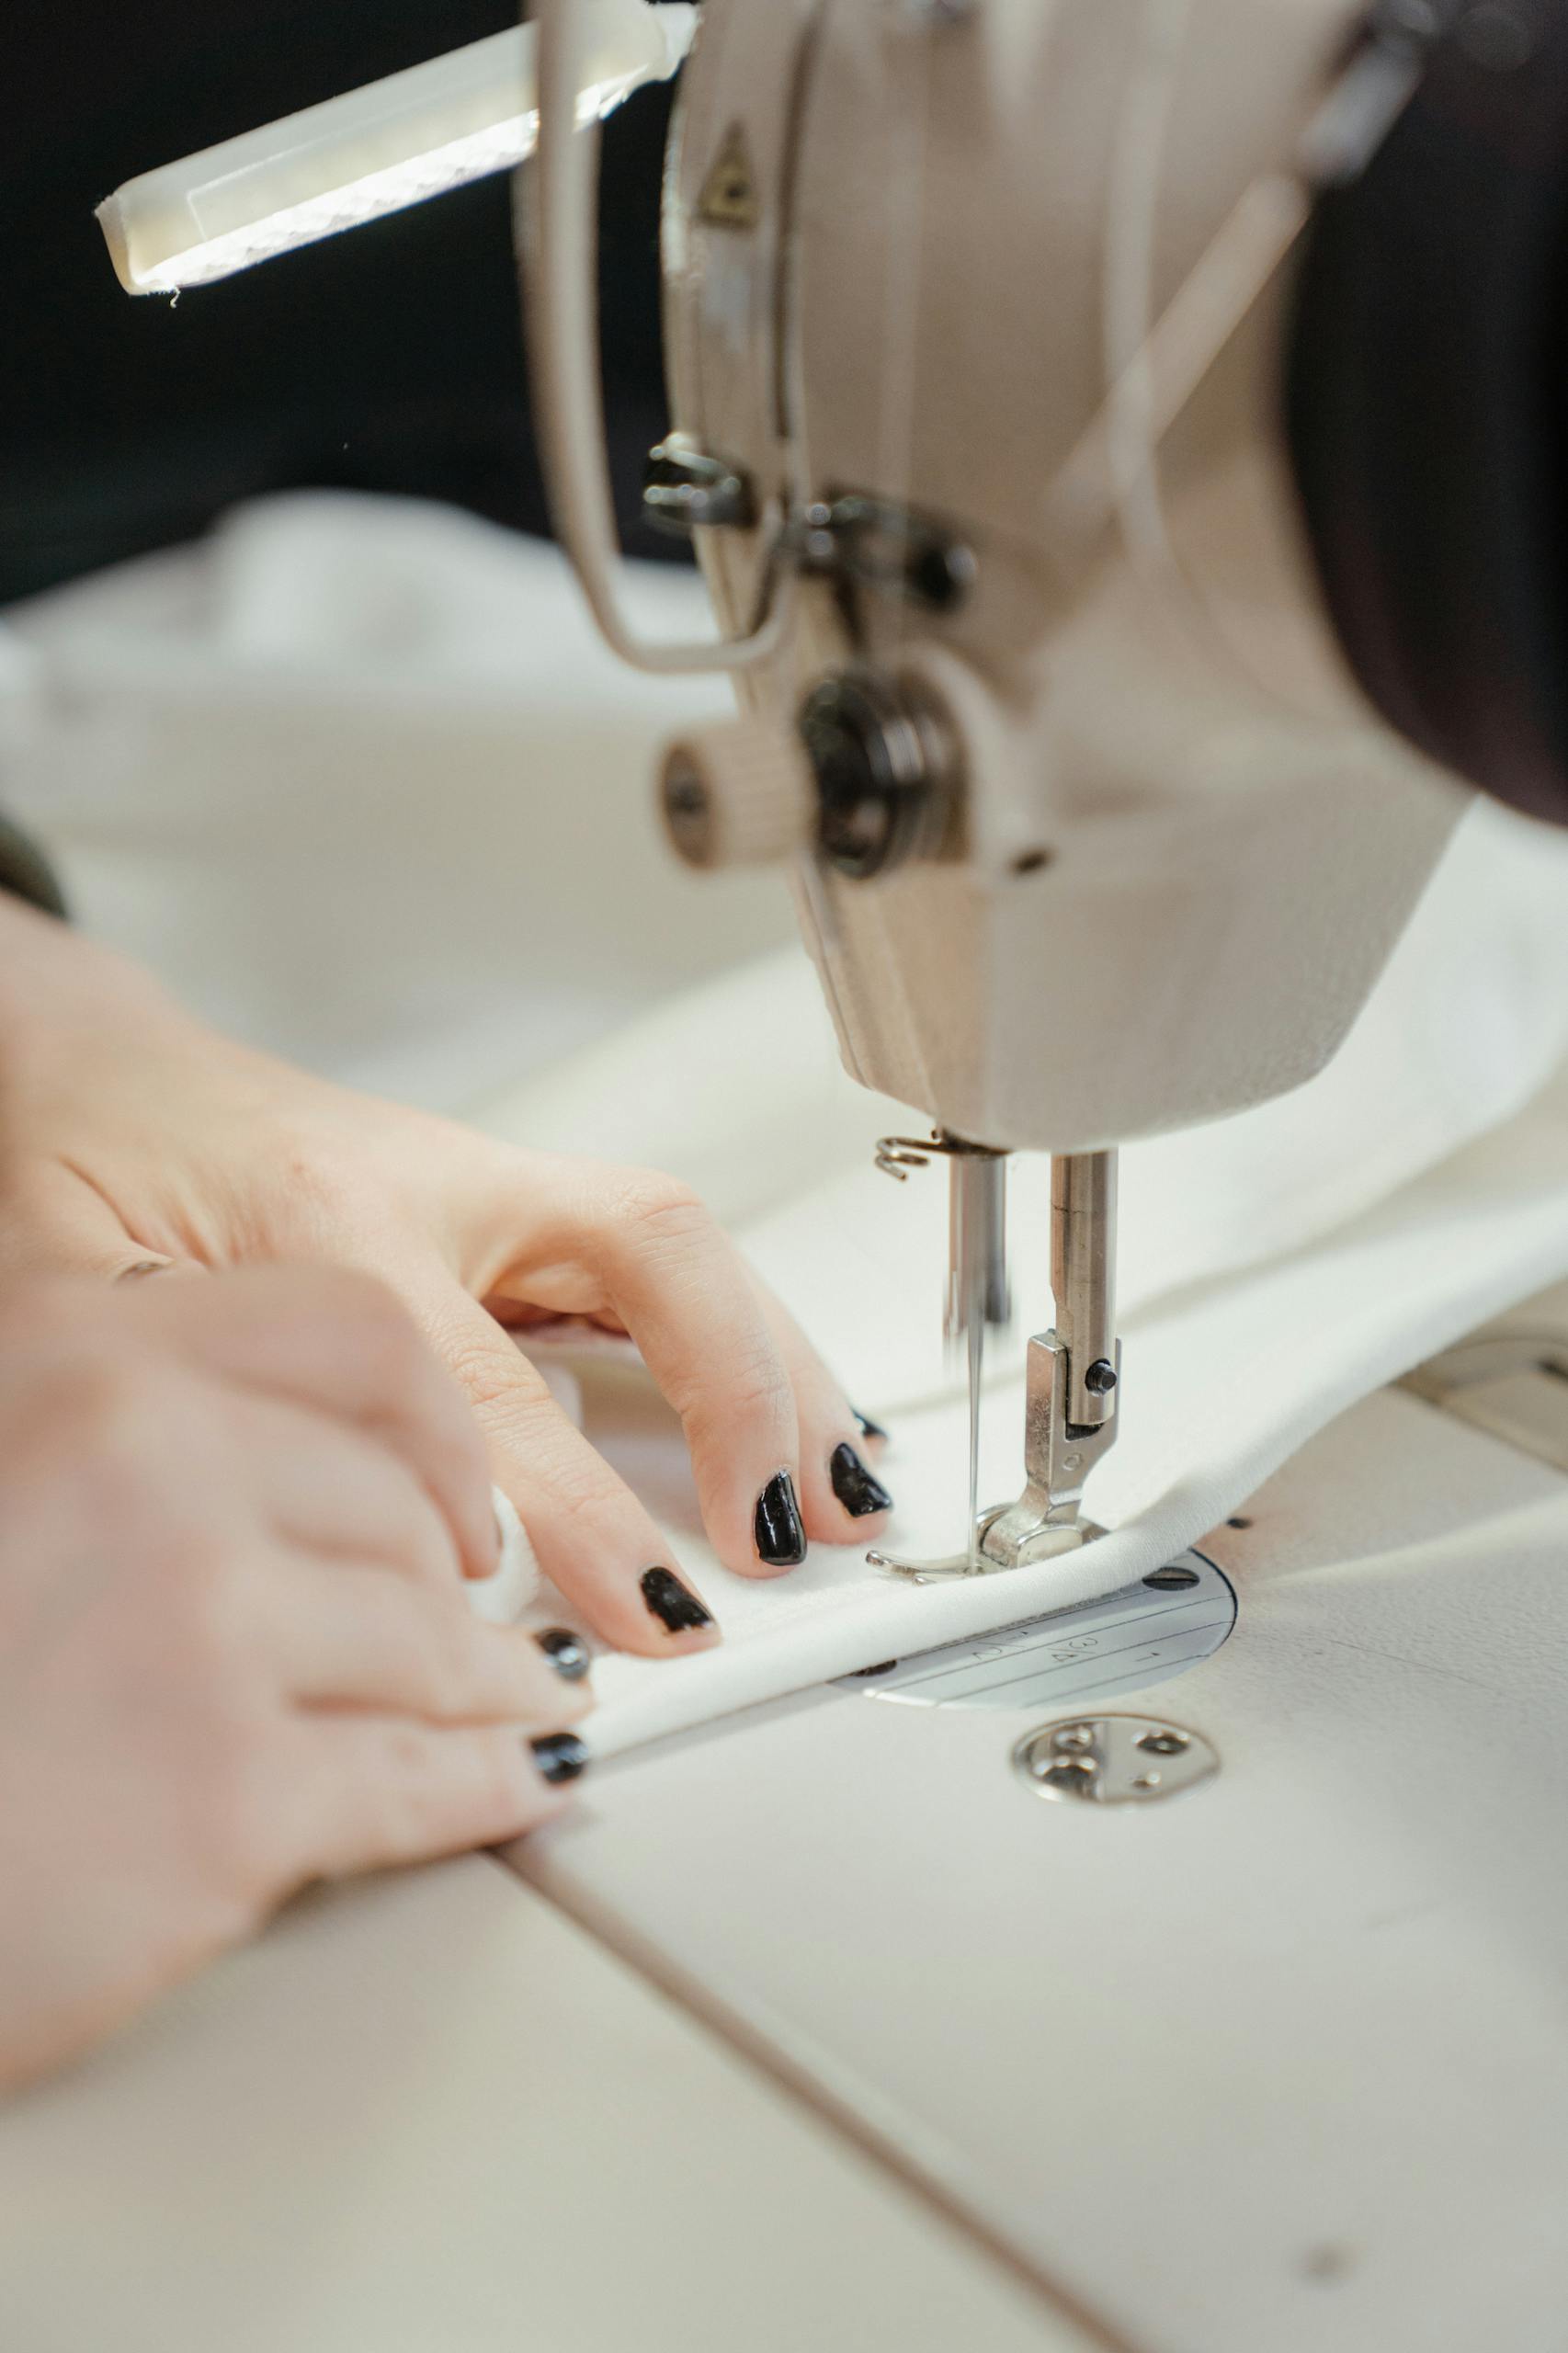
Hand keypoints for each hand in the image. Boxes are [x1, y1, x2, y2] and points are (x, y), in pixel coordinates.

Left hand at [0, 899, 891, 1652]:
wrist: (89, 1067)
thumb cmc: (77, 1173)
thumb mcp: (77, 1306)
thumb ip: (184, 1422)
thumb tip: (302, 1565)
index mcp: (328, 1216)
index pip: (493, 1384)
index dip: (583, 1509)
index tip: (648, 1613)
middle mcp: (437, 1185)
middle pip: (646, 1258)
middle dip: (744, 1395)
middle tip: (790, 1532)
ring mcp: (487, 1183)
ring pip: (683, 1245)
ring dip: (780, 1365)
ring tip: (848, 1487)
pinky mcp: (515, 1201)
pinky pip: (667, 1257)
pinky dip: (750, 1340)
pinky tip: (798, 1416)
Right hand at [0, 1265, 592, 2092]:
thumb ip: (102, 1435)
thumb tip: (265, 1460)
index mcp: (81, 1357)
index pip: (350, 1332)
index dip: (431, 1419)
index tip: (461, 1475)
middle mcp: (151, 1465)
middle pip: (396, 1510)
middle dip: (451, 1582)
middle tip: (481, 1616)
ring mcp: (202, 1629)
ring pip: (428, 1644)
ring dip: (490, 1683)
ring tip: (517, 1696)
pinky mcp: (229, 1800)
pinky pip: (416, 1780)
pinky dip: (481, 1785)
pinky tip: (506, 1780)